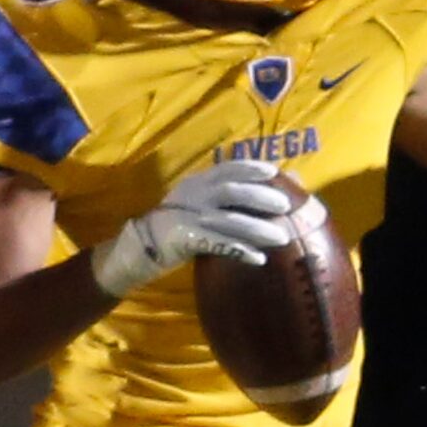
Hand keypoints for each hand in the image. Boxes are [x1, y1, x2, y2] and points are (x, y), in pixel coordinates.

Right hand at [90, 160, 292, 298]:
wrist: (140, 248)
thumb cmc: (177, 226)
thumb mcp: (195, 202)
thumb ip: (222, 195)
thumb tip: (263, 190)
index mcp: (196, 182)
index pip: (227, 168)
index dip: (251, 168)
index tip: (274, 172)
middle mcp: (193, 195)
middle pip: (232, 191)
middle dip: (261, 196)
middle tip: (286, 205)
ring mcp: (188, 216)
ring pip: (229, 220)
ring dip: (258, 228)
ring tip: (281, 237)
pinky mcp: (186, 239)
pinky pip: (218, 245)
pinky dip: (240, 250)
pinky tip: (258, 258)